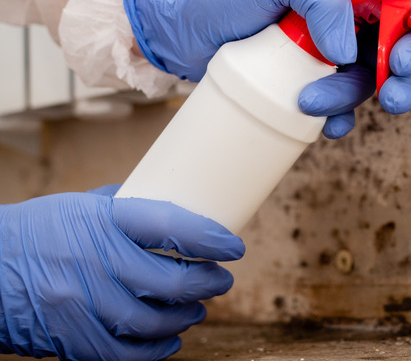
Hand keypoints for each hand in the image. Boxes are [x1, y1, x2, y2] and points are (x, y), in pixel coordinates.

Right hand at [0, 186, 244, 359]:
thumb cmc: (35, 231)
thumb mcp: (77, 206)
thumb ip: (125, 208)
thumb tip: (175, 209)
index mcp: (98, 220)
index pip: (170, 227)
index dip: (210, 239)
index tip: (233, 246)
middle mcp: (91, 261)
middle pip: (170, 282)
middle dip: (207, 284)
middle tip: (220, 281)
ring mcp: (80, 304)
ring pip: (153, 322)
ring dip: (186, 318)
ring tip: (197, 309)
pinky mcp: (70, 338)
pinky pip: (125, 354)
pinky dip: (155, 351)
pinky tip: (170, 341)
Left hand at [124, 0, 410, 138]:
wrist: (182, 29)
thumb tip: (347, 50)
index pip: (398, 9)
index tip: (400, 60)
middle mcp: (342, 23)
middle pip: (393, 53)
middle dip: (399, 79)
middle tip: (389, 96)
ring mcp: (325, 57)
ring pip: (363, 85)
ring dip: (350, 101)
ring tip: (311, 102)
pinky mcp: (307, 85)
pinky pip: (338, 109)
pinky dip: (338, 121)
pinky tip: (325, 128)